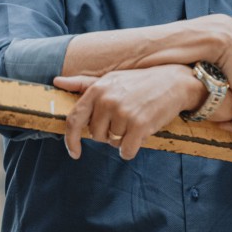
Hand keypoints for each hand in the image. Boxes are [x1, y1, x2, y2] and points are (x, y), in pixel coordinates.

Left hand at [55, 65, 197, 160]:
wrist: (175, 82)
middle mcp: (107, 100)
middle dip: (108, 134)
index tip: (74, 152)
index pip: (74, 120)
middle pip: (96, 135)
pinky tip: (140, 136)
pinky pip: (126, 151)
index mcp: (97, 89)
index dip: (71, 140)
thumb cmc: (140, 82)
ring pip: (112, 143)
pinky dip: (131, 150)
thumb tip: (56, 81)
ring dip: (123, 140)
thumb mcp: (111, 79)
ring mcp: (123, 113)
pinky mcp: (139, 125)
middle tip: (124, 121)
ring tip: (135, 122)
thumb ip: (83, 83)